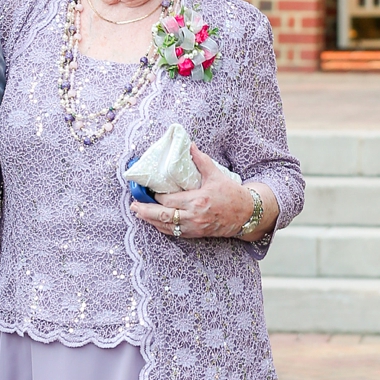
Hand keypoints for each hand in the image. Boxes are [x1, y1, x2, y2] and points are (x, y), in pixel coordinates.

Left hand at [130, 145, 276, 240]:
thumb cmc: (231, 194)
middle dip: (146, 211)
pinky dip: (162, 228)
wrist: (246, 214)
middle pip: (163, 216)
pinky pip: (175, 233)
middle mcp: (193, 216)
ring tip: (138, 213)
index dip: (156, 195)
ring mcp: (194, 227)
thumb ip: (200, 160)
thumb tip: (190, 145)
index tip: (149, 189)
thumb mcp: (216, 174)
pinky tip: (154, 222)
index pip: (169, 200)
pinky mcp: (196, 234)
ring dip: (150, 220)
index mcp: (197, 200)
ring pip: (166, 227)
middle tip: (134, 205)